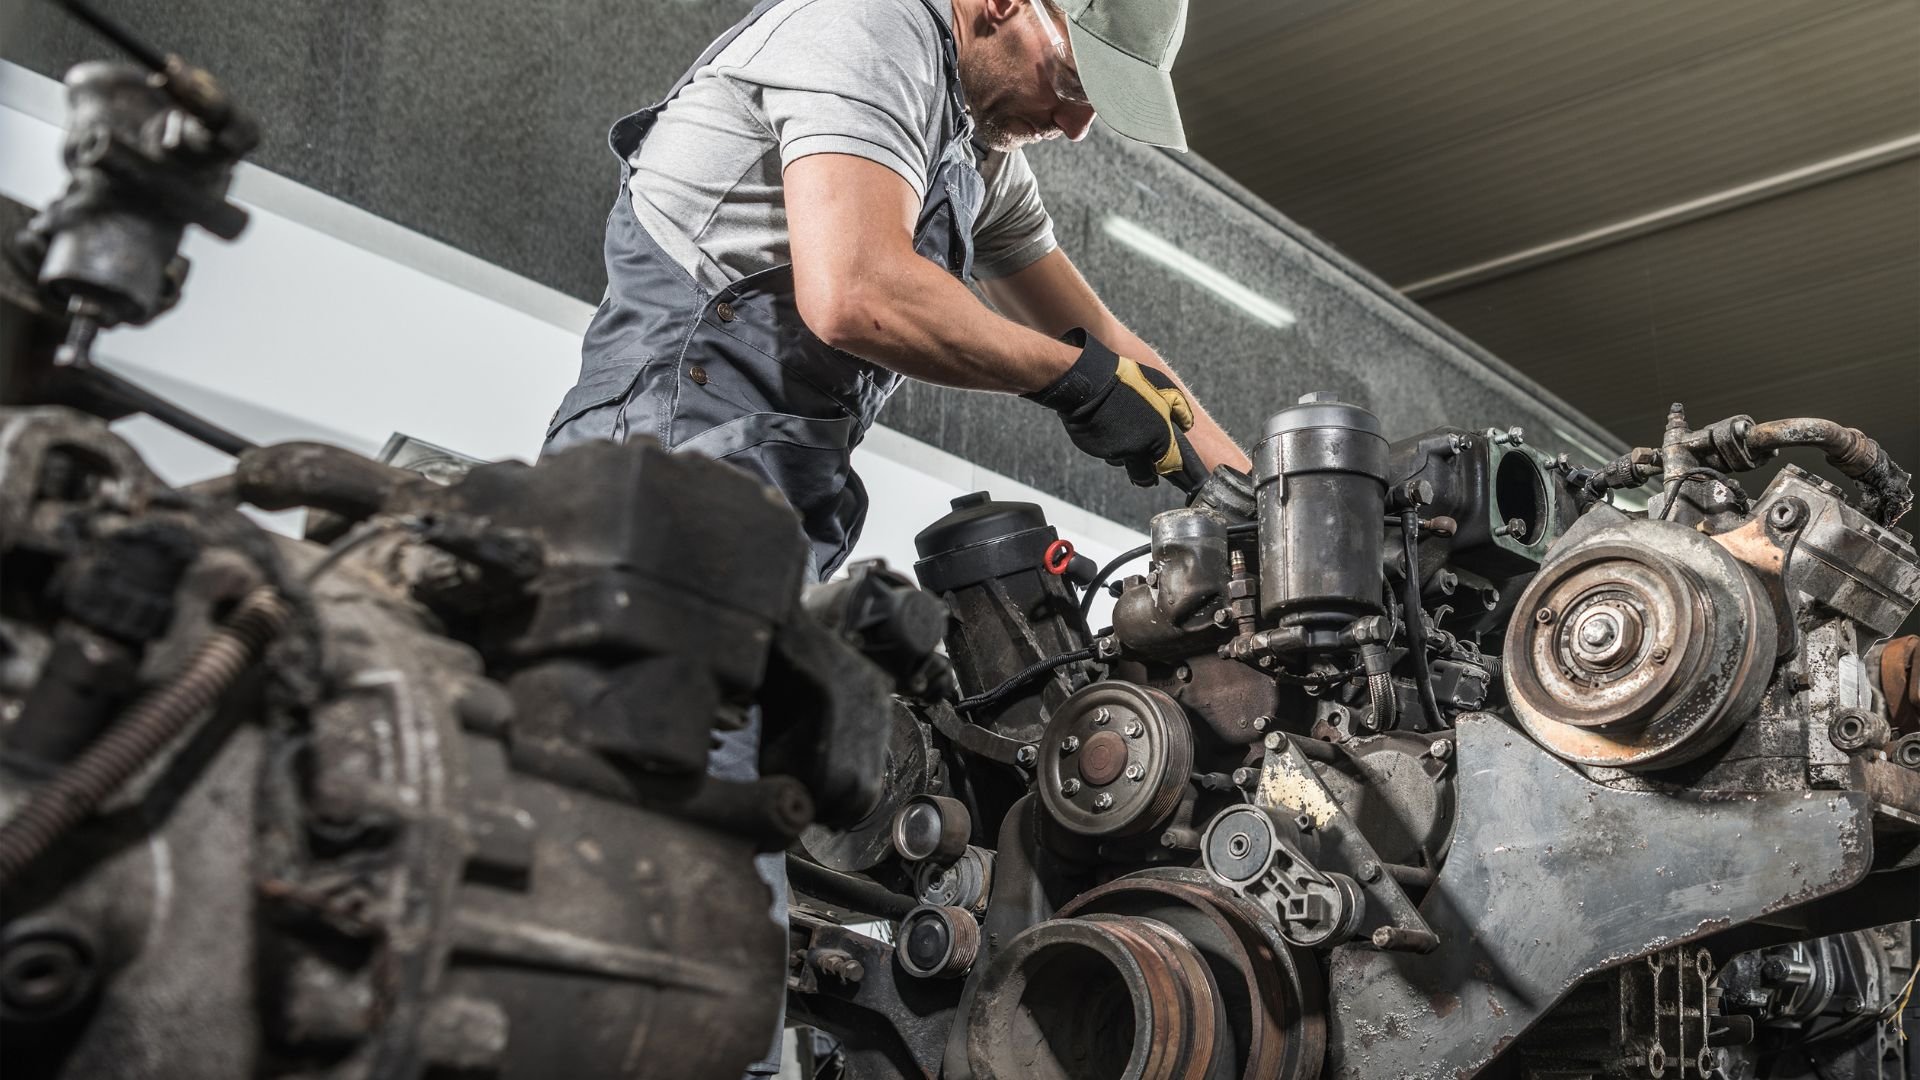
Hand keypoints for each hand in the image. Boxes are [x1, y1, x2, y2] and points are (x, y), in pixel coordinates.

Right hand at [1026, 329, 1205, 488]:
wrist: (1091, 381)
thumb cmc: (1130, 381)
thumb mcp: (1164, 387)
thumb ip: (1179, 408)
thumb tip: (1187, 424)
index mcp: (1159, 439)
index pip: (1172, 467)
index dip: (1177, 472)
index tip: (1181, 477)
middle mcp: (1137, 452)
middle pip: (1146, 477)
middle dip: (1148, 475)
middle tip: (1151, 471)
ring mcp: (1114, 452)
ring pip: (1124, 462)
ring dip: (1127, 456)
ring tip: (1124, 433)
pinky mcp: (1094, 450)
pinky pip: (1105, 453)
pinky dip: (1109, 445)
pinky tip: (1107, 426)